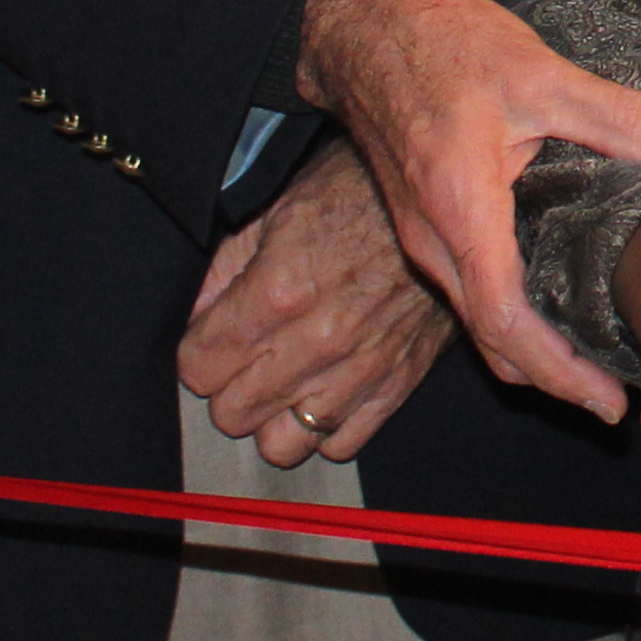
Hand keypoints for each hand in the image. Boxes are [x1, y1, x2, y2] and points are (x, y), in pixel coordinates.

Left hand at [177, 133, 451, 466]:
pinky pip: (340, 445)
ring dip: (273, 416)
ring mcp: (359, 371)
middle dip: (228, 387)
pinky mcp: (396, 385)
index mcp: (277, 292)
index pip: (198, 368)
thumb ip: (224, 270)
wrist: (444, 201)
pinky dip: (324, 427)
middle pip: (232, 414)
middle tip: (245, 357)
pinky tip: (323, 390)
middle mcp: (316, 342)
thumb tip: (195, 318)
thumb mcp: (274, 211)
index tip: (210, 339)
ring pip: (282, 444)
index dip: (196, 352)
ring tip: (282, 382)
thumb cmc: (356, 195)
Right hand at [296, 0, 640, 421]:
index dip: (556, 371)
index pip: (505, 318)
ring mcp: (424, 236)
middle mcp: (434, 238)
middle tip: (617, 399)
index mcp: (461, 207)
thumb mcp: (539, 70)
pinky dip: (512, 319)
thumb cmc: (440, 43)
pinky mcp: (427, 225)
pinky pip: (471, 292)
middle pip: (492, 337)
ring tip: (598, 364)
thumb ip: (620, 117)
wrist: (360, 28)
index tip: (605, 402)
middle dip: (552, 379)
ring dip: (531, 354)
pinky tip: (559, 308)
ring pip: (478, 320)